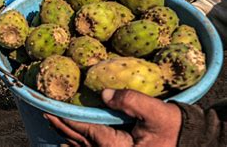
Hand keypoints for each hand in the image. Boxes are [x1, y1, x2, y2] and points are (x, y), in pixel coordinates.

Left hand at [44, 89, 181, 146]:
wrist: (188, 141)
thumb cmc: (173, 128)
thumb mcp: (156, 112)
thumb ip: (130, 100)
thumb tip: (104, 93)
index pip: (82, 130)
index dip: (63, 118)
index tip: (48, 109)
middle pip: (78, 140)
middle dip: (60, 126)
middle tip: (44, 114)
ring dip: (67, 135)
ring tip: (53, 125)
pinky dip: (79, 144)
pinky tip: (70, 143)